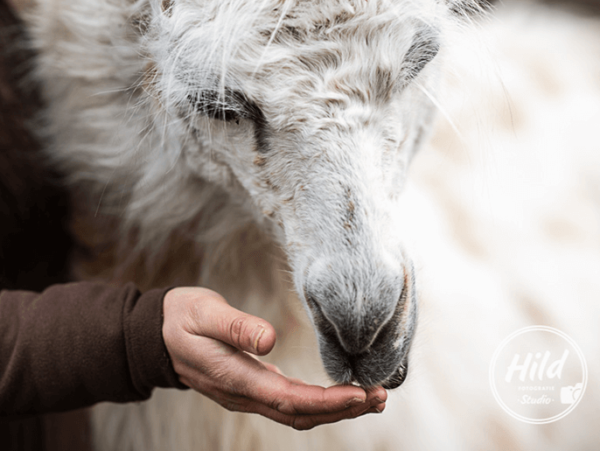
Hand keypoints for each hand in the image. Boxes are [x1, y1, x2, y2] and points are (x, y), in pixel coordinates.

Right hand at [162, 287, 386, 429]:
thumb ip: (235, 327)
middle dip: (342, 409)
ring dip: (334, 409)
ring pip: (297, 412)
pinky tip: (336, 394)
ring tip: (369, 398)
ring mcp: (248, 394)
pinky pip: (289, 402)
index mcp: (235, 378)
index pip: (289, 399)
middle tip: (380, 396)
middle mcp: (244, 394)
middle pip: (300, 413)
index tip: (360, 394)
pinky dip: (318, 402)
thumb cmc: (182, 319)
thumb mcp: (204, 313)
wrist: (157, 335)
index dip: (328, 402)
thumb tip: (270, 340)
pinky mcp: (252, 386)